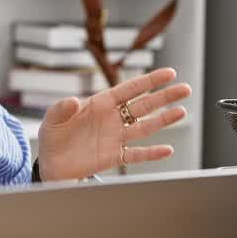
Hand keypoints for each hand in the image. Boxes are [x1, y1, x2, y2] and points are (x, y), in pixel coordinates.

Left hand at [36, 67, 191, 180]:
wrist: (51, 164)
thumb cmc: (53, 137)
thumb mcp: (52, 120)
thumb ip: (62, 109)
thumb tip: (73, 101)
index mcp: (99, 104)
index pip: (129, 89)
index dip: (149, 80)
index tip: (169, 73)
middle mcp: (112, 119)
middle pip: (143, 105)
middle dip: (164, 96)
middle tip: (185, 89)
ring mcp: (116, 137)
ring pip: (144, 127)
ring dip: (163, 120)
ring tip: (182, 112)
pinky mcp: (115, 157)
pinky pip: (136, 154)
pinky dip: (151, 153)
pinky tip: (167, 150)